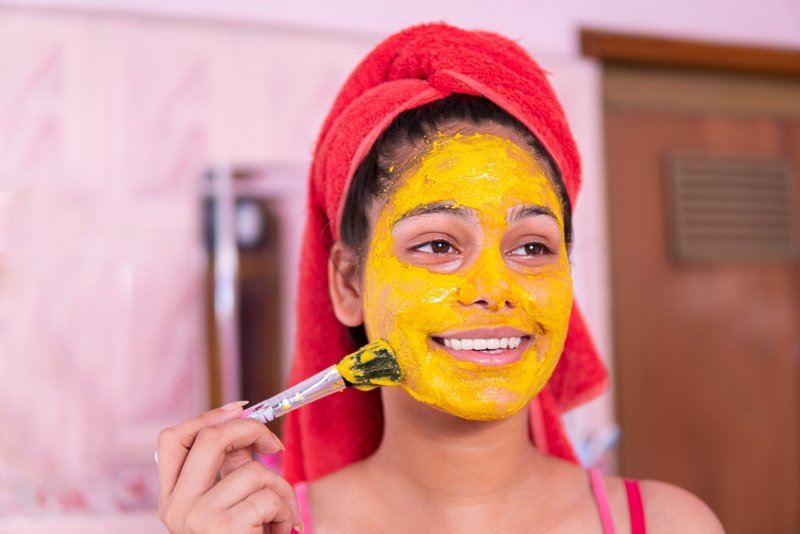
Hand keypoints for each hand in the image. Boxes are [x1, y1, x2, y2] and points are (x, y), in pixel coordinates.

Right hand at [156, 401, 301, 533]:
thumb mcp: (229, 508)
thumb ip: (231, 472)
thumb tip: (246, 428)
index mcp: (172, 500)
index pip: (173, 439)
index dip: (208, 416)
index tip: (242, 409)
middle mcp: (176, 509)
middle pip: (209, 438)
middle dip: (251, 430)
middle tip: (275, 446)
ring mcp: (196, 519)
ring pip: (252, 470)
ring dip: (280, 490)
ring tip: (278, 518)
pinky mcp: (224, 529)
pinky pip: (268, 496)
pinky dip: (284, 511)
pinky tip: (278, 532)